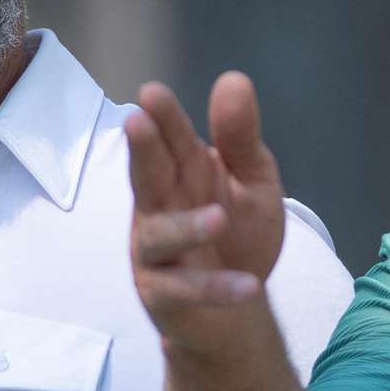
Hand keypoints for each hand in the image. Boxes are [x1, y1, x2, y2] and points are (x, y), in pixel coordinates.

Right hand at [125, 72, 285, 353]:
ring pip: (160, 235)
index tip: (151, 93)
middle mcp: (160, 206)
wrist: (236, 311)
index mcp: (184, 172)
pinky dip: (216, 288)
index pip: (170, 140)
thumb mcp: (253, 181)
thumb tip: (234, 79)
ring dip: (186, 227)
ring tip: (218, 218)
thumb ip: (241, 139)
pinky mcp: (162, 295)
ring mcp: (156, 252)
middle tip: (136, 122)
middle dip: (143, 151)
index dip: (163, 118)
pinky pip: (184, 290)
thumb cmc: (239, 234)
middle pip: (147, 176)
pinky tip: (249, 286)